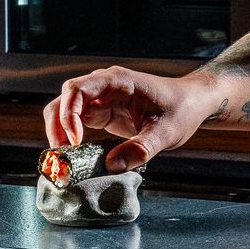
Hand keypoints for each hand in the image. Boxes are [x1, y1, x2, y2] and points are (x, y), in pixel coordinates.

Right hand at [42, 67, 214, 171]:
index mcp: (118, 81)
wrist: (192, 102)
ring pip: (65, 110)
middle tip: (62, 155)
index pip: (77, 89)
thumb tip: (111, 166)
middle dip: (57, 126)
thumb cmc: (182, 109)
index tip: (75, 140)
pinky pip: (77, 122)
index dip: (69, 113)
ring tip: (64, 158)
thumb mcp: (166, 132)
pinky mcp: (102, 113)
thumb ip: (141, 149)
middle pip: (64, 99)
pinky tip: (74, 155)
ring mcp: (101, 99)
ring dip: (59, 132)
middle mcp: (104, 86)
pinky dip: (69, 138)